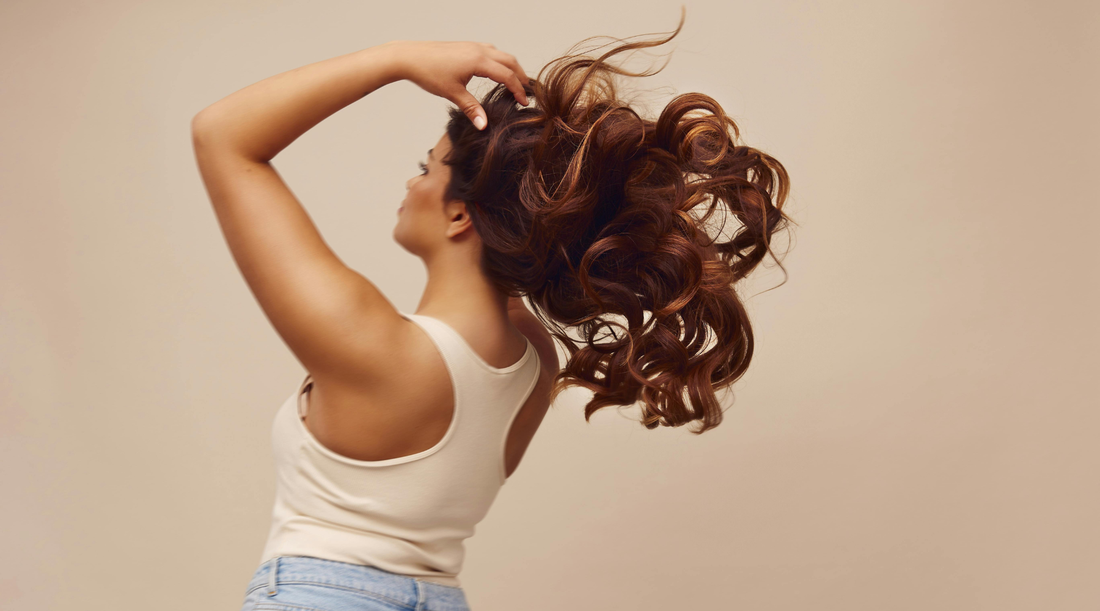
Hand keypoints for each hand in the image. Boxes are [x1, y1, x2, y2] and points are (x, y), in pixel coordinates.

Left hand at [387, 40, 529, 129]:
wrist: (409, 57)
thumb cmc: (428, 73)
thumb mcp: (452, 93)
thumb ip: (471, 108)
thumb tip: (484, 125)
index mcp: (479, 61)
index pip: (507, 76)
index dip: (518, 90)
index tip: (524, 103)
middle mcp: (479, 50)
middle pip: (510, 61)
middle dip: (520, 77)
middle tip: (526, 93)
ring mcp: (472, 46)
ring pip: (501, 54)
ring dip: (511, 67)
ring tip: (514, 82)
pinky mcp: (465, 46)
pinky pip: (490, 51)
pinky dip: (499, 61)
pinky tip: (494, 71)